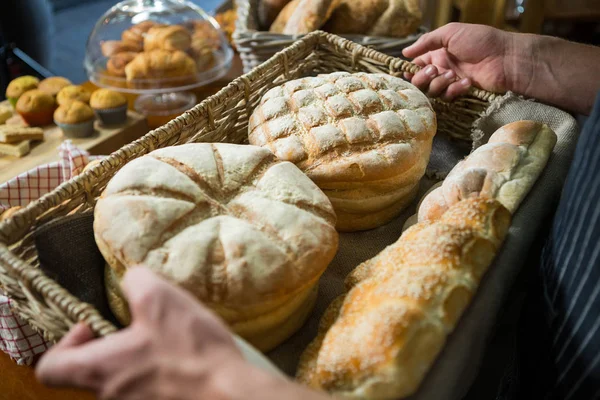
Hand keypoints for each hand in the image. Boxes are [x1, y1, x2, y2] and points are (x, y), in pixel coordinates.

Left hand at [36, 267, 319, 399]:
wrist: (230, 393)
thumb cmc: (191, 350)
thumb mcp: (160, 298)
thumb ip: (135, 280)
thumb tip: (131, 278)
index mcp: (98, 369)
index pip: (49, 369)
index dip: (64, 343)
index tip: (93, 327)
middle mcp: (109, 396)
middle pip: (92, 371)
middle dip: (114, 345)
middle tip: (143, 327)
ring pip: (123, 381)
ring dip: (139, 359)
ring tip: (170, 341)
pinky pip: (147, 390)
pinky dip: (158, 374)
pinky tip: (184, 359)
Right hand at [402, 23, 519, 100]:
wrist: (505, 57)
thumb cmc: (480, 40)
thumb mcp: (450, 33)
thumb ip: (426, 41)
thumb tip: (404, 52)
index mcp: (437, 53)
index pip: (415, 66)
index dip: (410, 70)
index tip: (407, 72)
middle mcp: (442, 68)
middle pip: (419, 82)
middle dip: (422, 78)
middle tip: (434, 70)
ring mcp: (451, 82)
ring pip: (432, 91)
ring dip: (439, 83)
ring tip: (453, 74)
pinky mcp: (460, 94)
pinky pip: (448, 97)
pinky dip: (455, 90)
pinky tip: (467, 82)